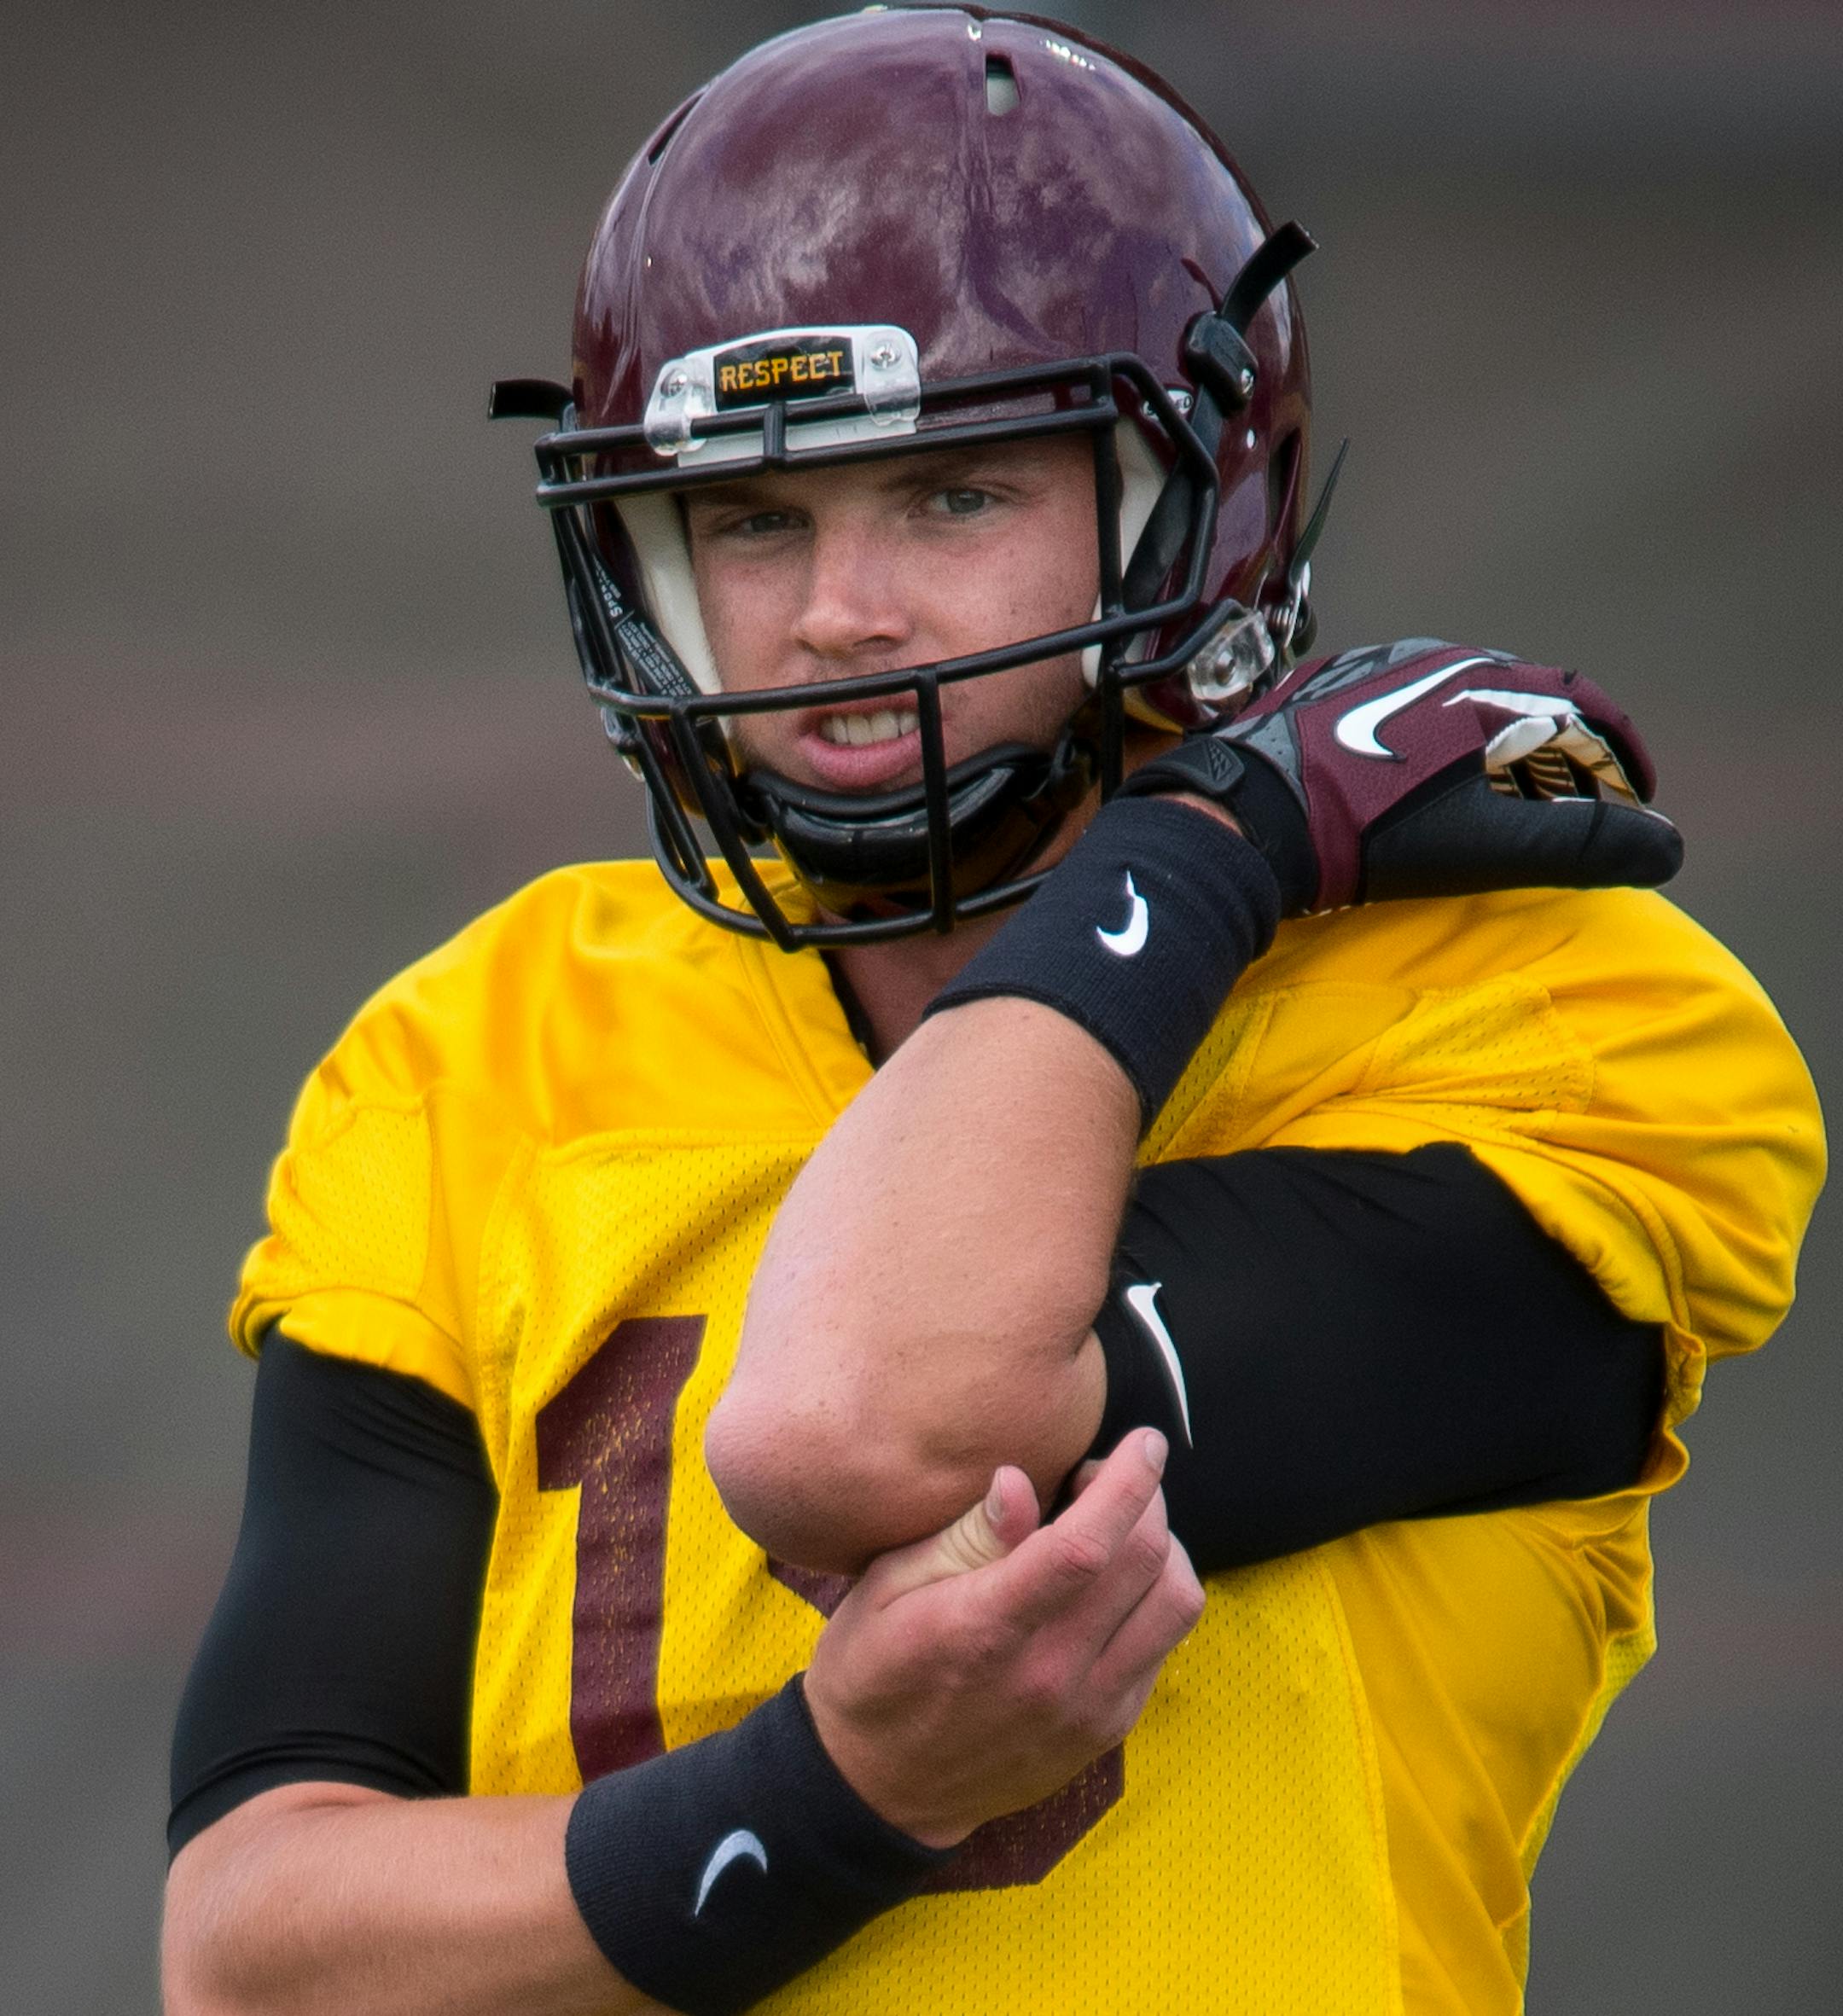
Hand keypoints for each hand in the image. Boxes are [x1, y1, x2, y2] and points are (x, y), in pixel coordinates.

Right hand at [803, 1429, 1203, 1847]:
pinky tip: (1112, 1584)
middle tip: (1099, 1479)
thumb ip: (961, 1537)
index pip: (1084, 1545)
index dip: (1127, 1482)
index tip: (1142, 1442)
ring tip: (1119, 1530)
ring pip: (1176, 1605)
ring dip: (1164, 1548)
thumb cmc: (872, 1668)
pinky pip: (1164, 1648)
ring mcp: (1086, 1709)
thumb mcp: (886, 1590)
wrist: (879, 1788)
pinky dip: (1154, 1598)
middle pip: (1145, 1562)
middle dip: (1144, 1498)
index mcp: (986, 1628)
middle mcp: (1049, 1673)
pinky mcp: (1106, 1731)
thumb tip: (1018, 1481)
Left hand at [1117, 639, 1682, 910]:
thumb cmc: (1368, 833)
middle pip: (1523, 699)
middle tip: (1578, 804)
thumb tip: (1667, 849)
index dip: (1617, 751)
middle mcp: (1432, 657)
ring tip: (1508, 797)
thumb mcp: (1486, 845)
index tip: (1635, 794)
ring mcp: (1372, 667)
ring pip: (1460, 700)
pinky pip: (1404, 707)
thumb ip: (1579, 845)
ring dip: (1497, 746)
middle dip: (1561, 753)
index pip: (1578, 704)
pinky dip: (1438, 742)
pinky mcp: (1325, 689)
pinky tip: (1423, 781)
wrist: (1247, 816)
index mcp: (1482, 683)